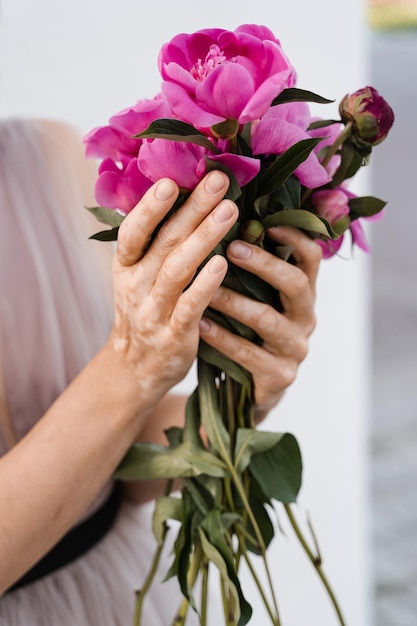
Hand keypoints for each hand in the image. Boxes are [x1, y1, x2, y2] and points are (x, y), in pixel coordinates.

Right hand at [108, 171, 237, 410]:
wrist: (135, 367)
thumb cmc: (145, 310)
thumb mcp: (137, 276)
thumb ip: (156, 243)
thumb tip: (182, 193)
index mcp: (125, 266)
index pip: (132, 232)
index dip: (149, 207)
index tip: (169, 179)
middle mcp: (135, 286)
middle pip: (164, 242)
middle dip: (192, 208)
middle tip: (219, 179)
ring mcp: (154, 311)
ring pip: (178, 269)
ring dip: (204, 238)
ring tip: (229, 210)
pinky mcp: (175, 335)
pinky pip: (191, 306)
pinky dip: (206, 284)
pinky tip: (223, 262)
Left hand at [199, 226, 320, 418]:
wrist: (246, 388)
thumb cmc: (245, 330)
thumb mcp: (253, 297)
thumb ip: (249, 267)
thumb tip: (225, 217)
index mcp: (302, 292)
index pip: (310, 257)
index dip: (294, 237)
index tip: (265, 220)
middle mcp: (305, 318)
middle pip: (295, 284)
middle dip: (264, 264)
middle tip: (232, 247)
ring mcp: (295, 349)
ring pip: (268, 320)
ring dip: (235, 302)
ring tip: (206, 290)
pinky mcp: (279, 377)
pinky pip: (250, 355)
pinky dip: (223, 339)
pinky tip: (200, 325)